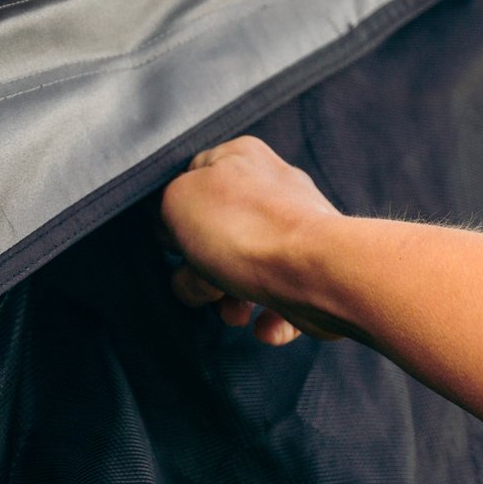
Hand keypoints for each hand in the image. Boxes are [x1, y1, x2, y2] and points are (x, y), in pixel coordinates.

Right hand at [159, 137, 360, 345]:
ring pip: (247, 271)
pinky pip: (281, 300)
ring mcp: (298, 231)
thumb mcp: (176, 199)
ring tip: (236, 314)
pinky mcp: (316, 272)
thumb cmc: (246, 231)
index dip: (176, 217)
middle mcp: (273, 189)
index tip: (176, 245)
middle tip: (204, 283)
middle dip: (203, 270)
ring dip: (232, 301)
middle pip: (217, 234)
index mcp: (241, 158)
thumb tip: (176, 231)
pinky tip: (264, 325)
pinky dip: (269, 318)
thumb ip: (165, 204)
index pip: (193, 181)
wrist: (317, 272)